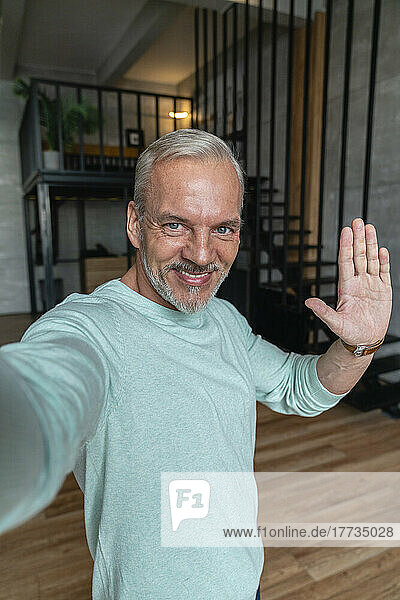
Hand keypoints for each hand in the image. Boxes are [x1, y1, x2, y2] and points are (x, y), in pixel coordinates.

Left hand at [304, 218, 391, 345]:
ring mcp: (371, 285)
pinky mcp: (383, 290)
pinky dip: (384, 261)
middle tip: (357, 221)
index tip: (346, 231)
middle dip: (358, 239)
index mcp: (346, 287)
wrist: (364, 340)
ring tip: (370, 228)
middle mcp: (358, 282)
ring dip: (371, 244)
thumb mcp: (334, 322)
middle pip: (358, 256)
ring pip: (372, 260)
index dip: (346, 246)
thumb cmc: (348, 333)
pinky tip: (382, 249)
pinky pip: (383, 272)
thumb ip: (323, 311)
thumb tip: (308, 302)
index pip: (346, 262)